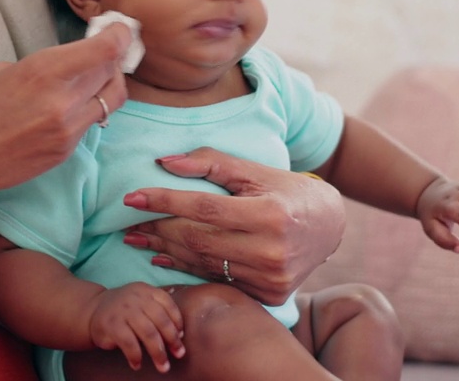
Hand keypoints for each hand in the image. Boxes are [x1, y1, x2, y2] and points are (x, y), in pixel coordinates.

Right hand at [0, 24, 130, 198]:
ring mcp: (67, 132)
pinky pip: (90, 123)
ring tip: (94, 77)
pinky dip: (89, 108)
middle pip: (112, 72)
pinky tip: (70, 104)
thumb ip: (38, 68)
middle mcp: (62, 102)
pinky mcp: (64, 153)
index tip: (118, 29)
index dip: (119, 36)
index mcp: (42, 73)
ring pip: (110, 100)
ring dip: (107, 84)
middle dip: (113, 57)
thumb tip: (63, 68)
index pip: (105, 51)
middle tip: (107, 48)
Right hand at [84, 283, 184, 372]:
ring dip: (158, 353)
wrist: (93, 310)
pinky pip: (129, 343)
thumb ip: (159, 312)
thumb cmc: (126, 311)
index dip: (177, 322)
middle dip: (172, 340)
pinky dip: (136, 356)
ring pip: (148, 333)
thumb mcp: (142, 302)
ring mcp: (123, 310)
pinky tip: (137, 364)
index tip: (181, 337)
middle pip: (160, 320)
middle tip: (179, 355)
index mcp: (146, 291)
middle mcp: (135, 298)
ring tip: (163, 366)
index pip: (168, 304)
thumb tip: (179, 335)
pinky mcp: (111, 324)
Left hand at [120, 147, 343, 306]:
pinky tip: (162, 258)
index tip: (132, 197)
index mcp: (271, 215)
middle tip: (127, 221)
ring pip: (203, 264)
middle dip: (158, 228)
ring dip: (164, 250)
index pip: (205, 208)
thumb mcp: (255, 170)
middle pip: (199, 240)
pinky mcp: (268, 296)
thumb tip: (165, 162)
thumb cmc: (287, 191)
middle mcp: (272, 252)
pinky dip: (186, 268)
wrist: (330, 226)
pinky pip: (216, 280)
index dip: (165, 201)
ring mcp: (271, 279)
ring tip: (136, 239)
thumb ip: (211, 162)